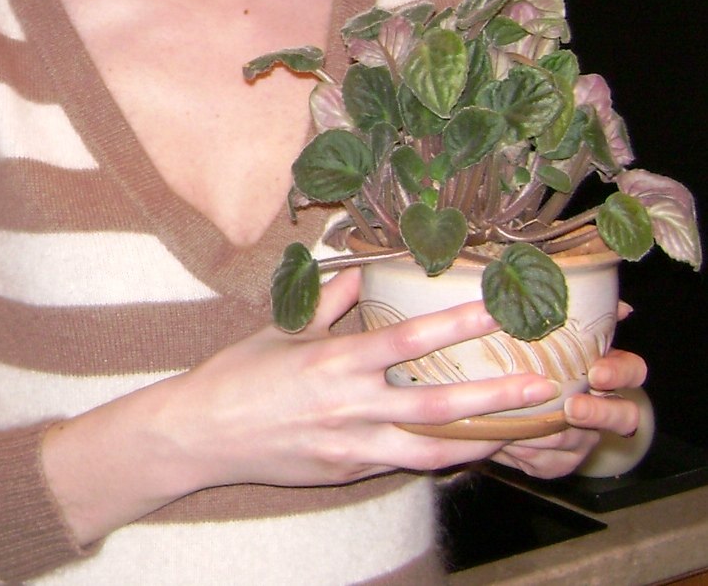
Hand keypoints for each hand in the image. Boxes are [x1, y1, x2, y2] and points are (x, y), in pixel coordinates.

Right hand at [172, 269, 562, 490]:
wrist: (203, 434)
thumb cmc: (241, 374)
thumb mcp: (284, 329)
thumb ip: (329, 301)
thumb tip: (361, 271)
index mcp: (336, 361)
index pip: (409, 339)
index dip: (456, 324)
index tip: (496, 310)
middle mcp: (350, 407)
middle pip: (435, 404)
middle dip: (493, 397)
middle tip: (541, 387)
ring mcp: (351, 447)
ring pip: (430, 449)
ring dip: (480, 439)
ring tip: (521, 429)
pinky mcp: (346, 473)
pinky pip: (402, 465)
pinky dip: (438, 458)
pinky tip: (467, 450)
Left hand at [492, 305, 646, 479]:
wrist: (493, 389)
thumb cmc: (526, 347)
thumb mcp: (543, 322)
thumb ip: (571, 306)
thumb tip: (604, 297)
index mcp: (603, 368)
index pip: (632, 371)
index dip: (620, 373)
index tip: (596, 371)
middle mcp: (601, 404)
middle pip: (624, 415)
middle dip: (600, 413)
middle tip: (572, 407)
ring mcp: (583, 437)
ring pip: (582, 442)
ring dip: (557, 434)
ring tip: (531, 425)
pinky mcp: (557, 460)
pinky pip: (552, 463)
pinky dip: (533, 454)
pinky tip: (515, 443)